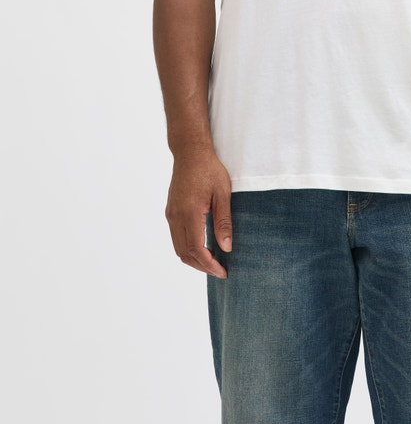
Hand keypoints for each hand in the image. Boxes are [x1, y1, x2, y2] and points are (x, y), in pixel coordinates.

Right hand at [165, 147, 231, 277]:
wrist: (190, 152)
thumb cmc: (209, 169)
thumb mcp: (223, 194)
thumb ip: (223, 222)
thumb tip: (226, 248)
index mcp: (189, 213)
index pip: (197, 250)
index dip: (209, 265)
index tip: (223, 271)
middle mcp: (175, 217)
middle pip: (184, 254)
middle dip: (202, 266)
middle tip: (220, 270)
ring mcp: (171, 214)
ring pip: (178, 248)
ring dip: (194, 259)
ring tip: (213, 262)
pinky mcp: (170, 211)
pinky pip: (177, 237)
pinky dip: (188, 248)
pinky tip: (203, 247)